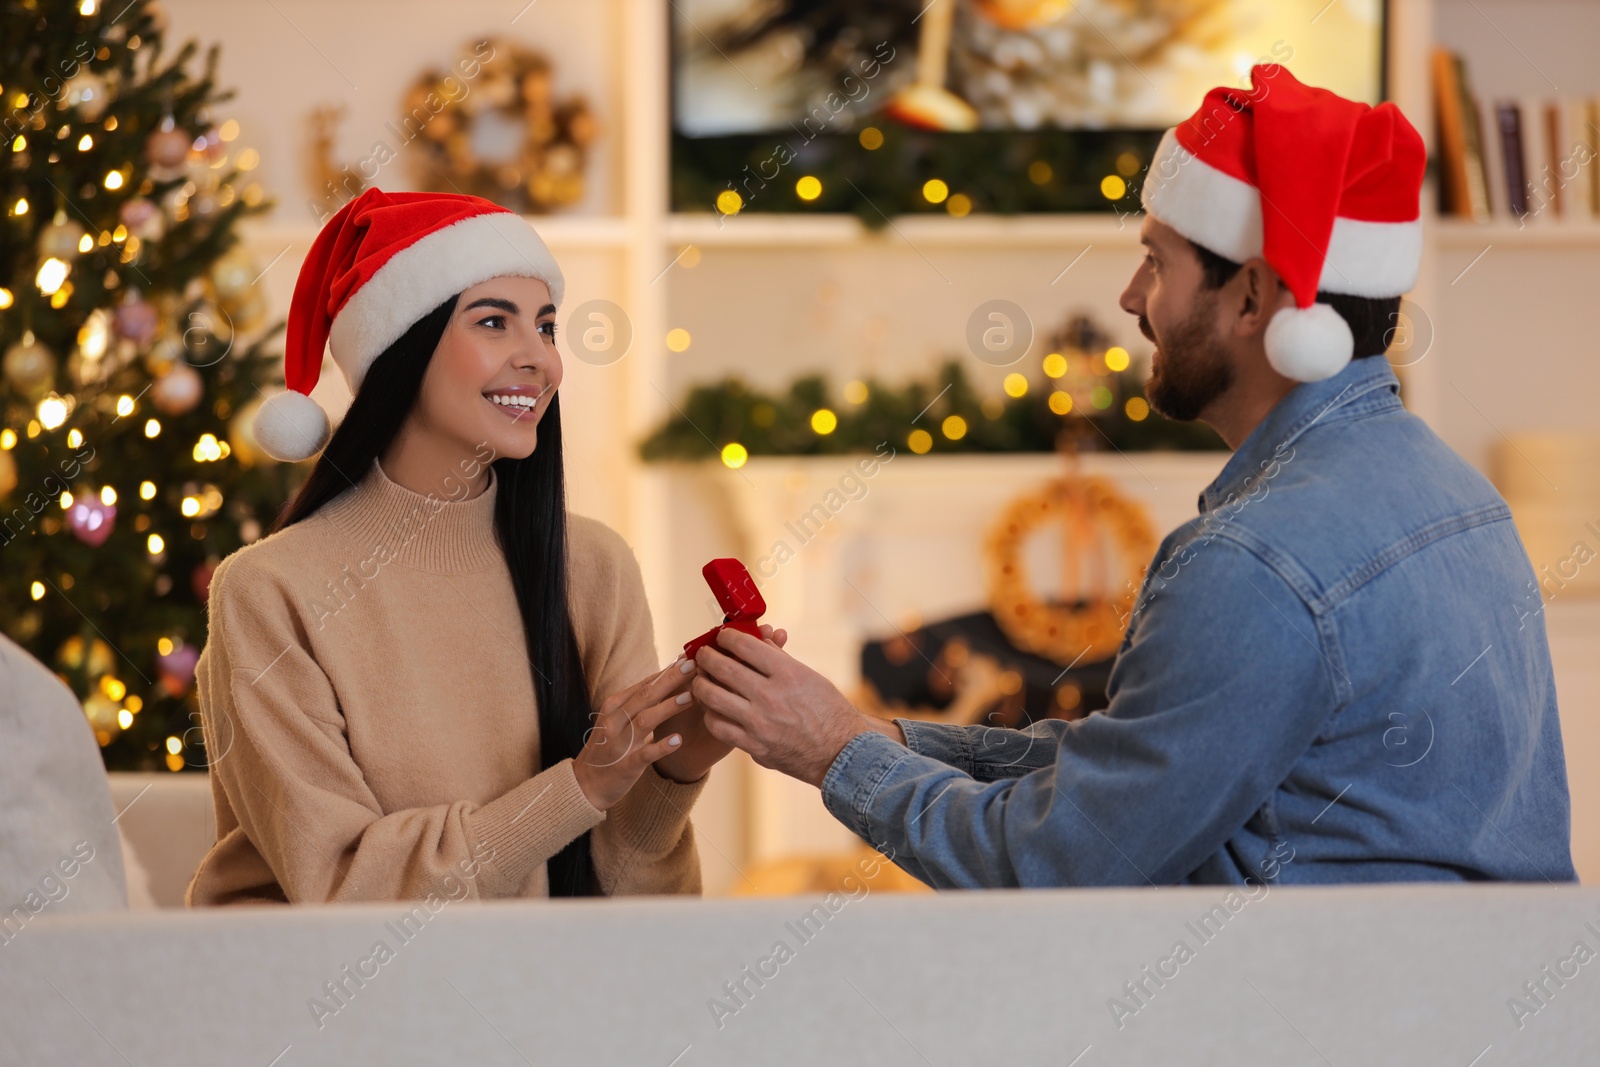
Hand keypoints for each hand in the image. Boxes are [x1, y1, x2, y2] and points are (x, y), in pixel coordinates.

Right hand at [573, 660, 694, 810]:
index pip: (644, 684)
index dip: (667, 670)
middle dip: (671, 680)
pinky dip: (661, 746)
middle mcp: (615, 721)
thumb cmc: (607, 747)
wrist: (584, 785)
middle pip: (645, 695)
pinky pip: (644, 754)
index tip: (689, 658)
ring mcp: (619, 743)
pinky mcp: (625, 765)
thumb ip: (638, 701)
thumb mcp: (617, 719)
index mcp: (614, 706)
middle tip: (694, 666)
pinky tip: (678, 739)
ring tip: (690, 698)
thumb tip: (667, 677)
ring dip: (668, 708)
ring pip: (644, 720)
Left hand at [690, 626, 877, 786]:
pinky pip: (719, 727)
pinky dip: (710, 714)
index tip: (722, 636)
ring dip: (701, 684)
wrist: (841, 753)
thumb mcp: (810, 677)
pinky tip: (712, 709)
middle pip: (724, 669)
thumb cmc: (829, 711)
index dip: (728, 637)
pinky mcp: (754, 746)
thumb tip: (758, 641)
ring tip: (700, 680)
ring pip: (713, 697)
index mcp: (787, 674)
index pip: (746, 646)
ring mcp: (759, 722)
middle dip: (707, 657)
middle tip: (702, 654)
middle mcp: (770, 696)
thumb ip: (780, 659)